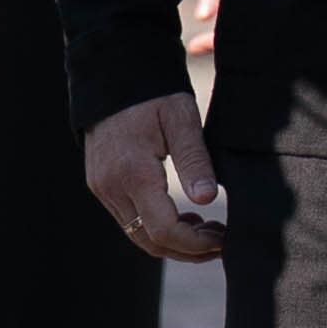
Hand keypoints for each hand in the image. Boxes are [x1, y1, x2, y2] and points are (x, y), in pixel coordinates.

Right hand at [82, 92, 227, 262]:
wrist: (113, 76)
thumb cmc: (153, 93)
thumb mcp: (181, 119)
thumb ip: (195, 160)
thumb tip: (209, 199)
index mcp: (134, 173)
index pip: (164, 229)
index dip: (195, 244)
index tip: (225, 240)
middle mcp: (111, 187)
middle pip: (149, 241)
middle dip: (187, 250)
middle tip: (222, 242)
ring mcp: (102, 188)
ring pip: (137, 234)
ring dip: (173, 241)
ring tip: (209, 231)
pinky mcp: (102, 185)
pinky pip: (129, 220)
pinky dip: (156, 228)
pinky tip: (185, 218)